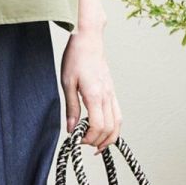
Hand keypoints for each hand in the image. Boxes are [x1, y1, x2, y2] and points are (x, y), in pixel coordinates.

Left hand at [60, 28, 120, 151]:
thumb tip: (71, 128)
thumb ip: (71, 108)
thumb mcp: (67, 83)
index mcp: (95, 95)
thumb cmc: (75, 58)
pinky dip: (113, 126)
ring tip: (98, 144)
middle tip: (84, 143)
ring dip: (110, 137)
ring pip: (118, 122)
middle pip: (110, 128)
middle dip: (98, 141)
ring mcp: (112, 93)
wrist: (88, 40)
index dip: (89, 138)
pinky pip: (118, 113)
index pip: (98, 126)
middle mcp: (107, 96)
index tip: (77, 140)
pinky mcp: (112, 91)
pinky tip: (104, 129)